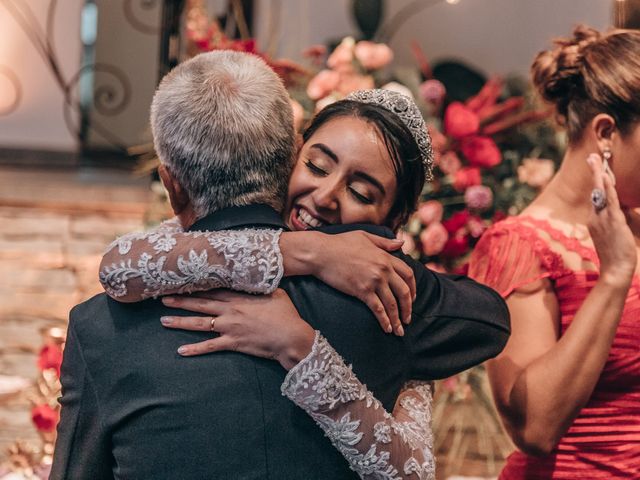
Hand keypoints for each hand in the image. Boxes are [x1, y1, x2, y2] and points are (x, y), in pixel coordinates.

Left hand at [161, 290, 315, 369]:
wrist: (290, 336)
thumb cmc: (286, 314)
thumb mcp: (274, 293)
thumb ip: (260, 286)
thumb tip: (256, 277)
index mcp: (239, 298)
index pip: (212, 290)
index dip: (195, 286)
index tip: (181, 283)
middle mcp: (230, 311)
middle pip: (200, 304)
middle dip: (180, 301)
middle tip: (163, 298)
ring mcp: (229, 327)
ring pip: (199, 324)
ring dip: (180, 321)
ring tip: (164, 320)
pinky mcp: (232, 343)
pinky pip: (209, 346)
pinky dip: (195, 349)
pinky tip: (181, 350)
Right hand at [283, 231, 415, 335]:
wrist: (322, 253)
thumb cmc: (340, 243)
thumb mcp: (365, 236)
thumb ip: (385, 242)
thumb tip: (402, 243)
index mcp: (385, 257)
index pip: (408, 274)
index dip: (413, 288)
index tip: (412, 298)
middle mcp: (383, 270)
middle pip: (404, 292)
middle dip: (408, 308)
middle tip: (408, 319)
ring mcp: (373, 281)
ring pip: (392, 304)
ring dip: (397, 319)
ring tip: (399, 331)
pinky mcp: (362, 291)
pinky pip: (378, 309)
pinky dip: (384, 320)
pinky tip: (387, 328)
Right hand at [586, 153, 636, 287]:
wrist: (615, 270)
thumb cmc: (615, 256)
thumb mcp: (611, 236)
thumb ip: (612, 221)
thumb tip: (619, 210)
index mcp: (594, 220)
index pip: (596, 196)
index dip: (597, 181)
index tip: (596, 167)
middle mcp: (595, 217)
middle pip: (595, 191)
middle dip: (594, 173)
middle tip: (592, 157)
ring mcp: (602, 219)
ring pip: (601, 193)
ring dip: (600, 176)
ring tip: (598, 161)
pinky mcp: (612, 222)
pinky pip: (610, 202)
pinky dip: (608, 189)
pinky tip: (606, 179)